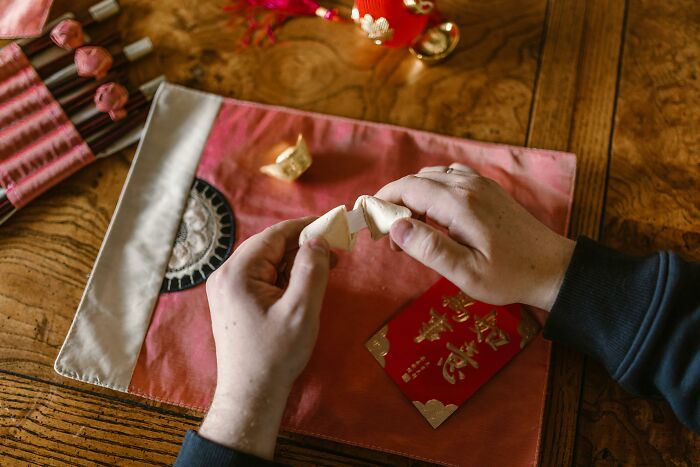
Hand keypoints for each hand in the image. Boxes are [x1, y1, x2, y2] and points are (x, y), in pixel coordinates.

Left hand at [199, 218, 331, 459]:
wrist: (250, 394)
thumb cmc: (275, 355)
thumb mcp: (301, 310)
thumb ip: (311, 270)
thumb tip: (318, 240)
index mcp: (237, 273)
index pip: (275, 235)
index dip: (305, 227)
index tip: (332, 224)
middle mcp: (225, 275)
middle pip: (268, 246)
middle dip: (302, 245)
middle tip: (333, 251)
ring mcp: (225, 288)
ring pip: (266, 261)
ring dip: (294, 261)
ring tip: (324, 268)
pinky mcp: (232, 301)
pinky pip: (260, 276)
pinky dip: (283, 276)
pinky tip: (303, 284)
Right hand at [376, 163, 574, 309]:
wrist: (553, 268)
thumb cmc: (509, 275)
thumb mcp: (465, 272)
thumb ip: (429, 248)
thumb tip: (395, 227)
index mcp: (459, 203)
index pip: (407, 188)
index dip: (382, 201)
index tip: (369, 223)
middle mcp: (468, 185)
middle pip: (417, 181)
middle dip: (395, 204)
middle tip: (390, 240)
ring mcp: (480, 183)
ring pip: (432, 177)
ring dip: (414, 199)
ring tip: (413, 234)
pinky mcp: (488, 189)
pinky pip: (450, 178)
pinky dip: (433, 193)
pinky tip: (437, 219)